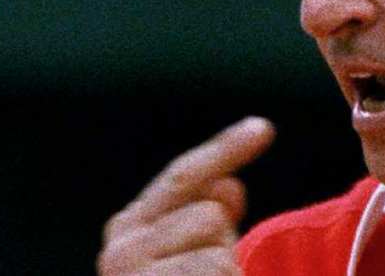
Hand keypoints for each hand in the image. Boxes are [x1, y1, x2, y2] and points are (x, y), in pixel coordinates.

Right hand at [98, 116, 275, 274]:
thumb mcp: (194, 251)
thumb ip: (207, 213)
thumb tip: (229, 187)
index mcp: (129, 227)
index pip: (184, 176)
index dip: (226, 149)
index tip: (263, 127)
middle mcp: (121, 252)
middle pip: (209, 216)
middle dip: (222, 244)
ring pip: (219, 257)